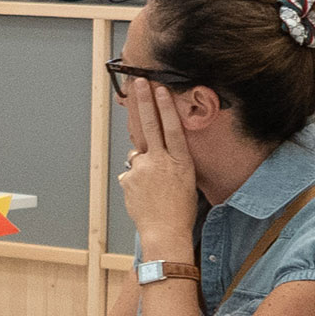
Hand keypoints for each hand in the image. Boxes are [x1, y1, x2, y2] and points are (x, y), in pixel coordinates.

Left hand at [119, 79, 199, 248]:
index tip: (159, 89)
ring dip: (142, 164)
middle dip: (144, 101)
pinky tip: (143, 195)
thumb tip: (153, 153)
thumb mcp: (186, 180)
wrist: (165, 232)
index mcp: (181, 160)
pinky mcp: (129, 179)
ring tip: (152, 186)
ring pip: (137, 154)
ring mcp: (143, 169)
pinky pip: (130, 174)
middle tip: (138, 83)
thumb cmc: (180, 210)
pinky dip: (135, 181)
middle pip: (150, 125)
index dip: (165, 106)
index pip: (172, 127)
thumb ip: (170, 162)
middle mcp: (162, 161)